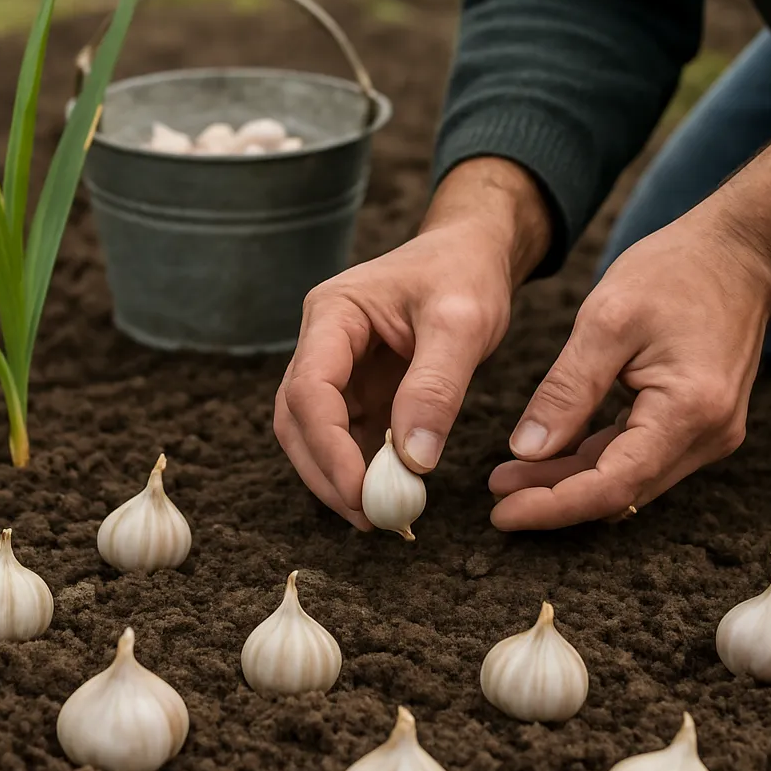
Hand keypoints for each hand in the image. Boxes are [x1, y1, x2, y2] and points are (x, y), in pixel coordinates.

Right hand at [274, 158, 549, 528]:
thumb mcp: (462, 322)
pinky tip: (388, 495)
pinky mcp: (358, 389)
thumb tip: (414, 462)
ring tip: (381, 515)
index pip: (309, 388)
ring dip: (338, 478)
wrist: (473, 253)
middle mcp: (323, 342)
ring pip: (314, 433)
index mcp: (333, 313)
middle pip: (297, 419)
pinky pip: (347, 437)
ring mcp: (337, 368)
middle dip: (326, 473)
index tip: (361, 492)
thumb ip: (436, 387)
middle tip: (369, 517)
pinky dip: (361, 470)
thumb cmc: (465, 273)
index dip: (328, 447)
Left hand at [488, 205, 770, 528]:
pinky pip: (638, 455)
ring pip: (626, 477)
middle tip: (495, 488)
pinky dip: (593, 458)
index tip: (501, 514)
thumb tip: (526, 450)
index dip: (552, 507)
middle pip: (619, 491)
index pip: (612, 486)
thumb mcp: (606, 321)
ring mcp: (707, 433)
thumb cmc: (676, 272)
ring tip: (510, 473)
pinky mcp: (697, 423)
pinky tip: (551, 451)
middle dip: (554, 495)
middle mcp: (707, 436)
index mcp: (689, 411)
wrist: (740, 251)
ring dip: (570, 479)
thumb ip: (567, 391)